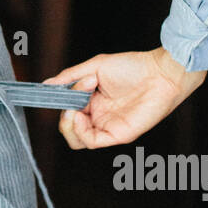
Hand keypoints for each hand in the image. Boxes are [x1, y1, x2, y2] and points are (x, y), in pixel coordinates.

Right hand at [42, 47, 205, 149]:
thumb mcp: (95, 66)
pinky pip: (92, 141)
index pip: (69, 112)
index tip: (53, 94)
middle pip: (70, 130)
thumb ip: (70, 77)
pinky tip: (80, 115)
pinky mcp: (118, 134)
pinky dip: (80, 131)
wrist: (160, 72)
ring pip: (77, 141)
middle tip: (68, 102)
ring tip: (73, 110)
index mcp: (93, 101)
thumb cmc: (133, 66)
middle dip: (63, 118)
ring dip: (68, 126)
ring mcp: (108, 126)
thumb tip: (47, 84)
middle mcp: (99, 116)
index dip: (60, 106)